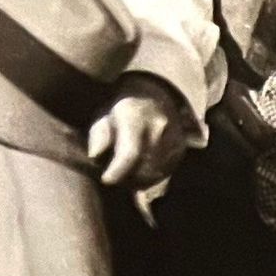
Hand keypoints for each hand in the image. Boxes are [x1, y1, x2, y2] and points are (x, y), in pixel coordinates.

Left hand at [88, 74, 192, 190]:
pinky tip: (139, 175)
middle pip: (143, 168)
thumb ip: (99, 134)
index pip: (130, 152)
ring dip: (138, 180)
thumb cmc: (121, 109)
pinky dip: (151, 179)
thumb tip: (95, 155)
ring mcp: (173, 140)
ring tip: (125, 173)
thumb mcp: (104, 115)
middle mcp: (159, 128)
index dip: (118, 170)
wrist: (153, 95)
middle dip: (126, 177)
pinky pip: (165, 174)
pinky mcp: (180, 150)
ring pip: (155, 175)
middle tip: (113, 176)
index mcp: (135, 115)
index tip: (106, 179)